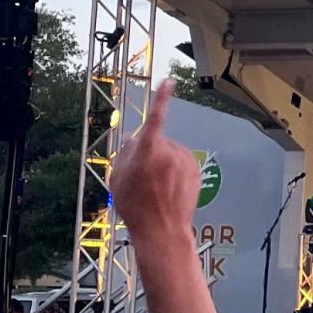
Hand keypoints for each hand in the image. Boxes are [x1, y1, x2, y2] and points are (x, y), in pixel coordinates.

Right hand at [110, 80, 199, 243]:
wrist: (162, 230)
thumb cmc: (135, 206)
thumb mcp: (117, 178)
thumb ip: (125, 153)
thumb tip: (135, 138)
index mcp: (147, 151)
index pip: (155, 119)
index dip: (162, 100)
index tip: (170, 82)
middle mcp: (169, 152)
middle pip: (156, 141)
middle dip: (148, 151)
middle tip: (141, 177)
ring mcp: (185, 161)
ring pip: (169, 151)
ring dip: (162, 161)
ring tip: (155, 186)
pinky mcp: (195, 170)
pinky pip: (181, 162)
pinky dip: (175, 169)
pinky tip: (168, 188)